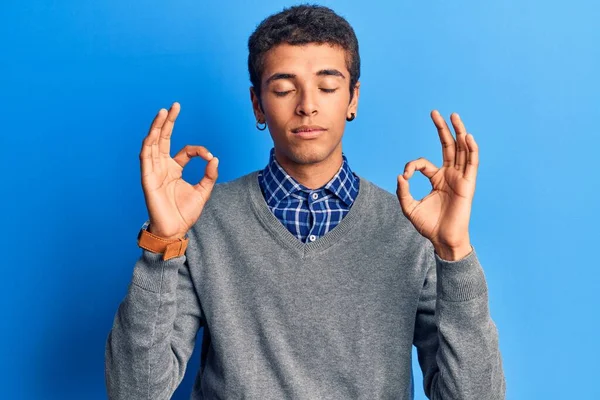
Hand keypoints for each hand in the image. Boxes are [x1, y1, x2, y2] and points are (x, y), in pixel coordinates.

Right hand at [140, 102, 218, 239]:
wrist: (174, 231)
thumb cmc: (185, 213)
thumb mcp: (203, 192)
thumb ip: (209, 175)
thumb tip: (215, 158)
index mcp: (174, 169)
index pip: (185, 151)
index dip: (198, 150)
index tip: (209, 156)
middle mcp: (162, 167)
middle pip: (163, 139)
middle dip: (168, 122)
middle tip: (174, 105)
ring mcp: (153, 172)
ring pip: (152, 144)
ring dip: (156, 128)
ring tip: (163, 112)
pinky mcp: (147, 179)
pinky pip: (145, 158)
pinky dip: (148, 145)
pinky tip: (152, 133)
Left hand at [396, 110, 477, 259]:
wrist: (443, 240)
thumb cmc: (429, 226)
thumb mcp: (409, 208)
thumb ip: (403, 192)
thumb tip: (401, 175)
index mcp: (436, 179)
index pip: (423, 163)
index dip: (412, 165)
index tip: (405, 175)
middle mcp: (449, 175)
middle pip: (447, 147)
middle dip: (442, 129)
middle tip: (436, 112)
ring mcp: (459, 178)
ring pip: (461, 150)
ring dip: (458, 132)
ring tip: (454, 116)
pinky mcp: (468, 184)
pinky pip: (472, 164)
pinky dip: (471, 150)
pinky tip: (467, 137)